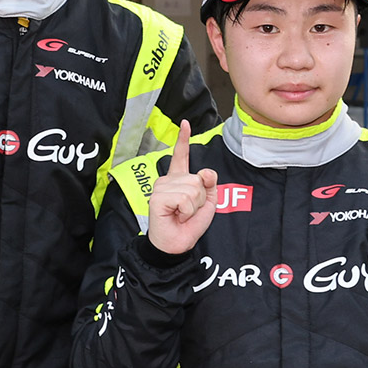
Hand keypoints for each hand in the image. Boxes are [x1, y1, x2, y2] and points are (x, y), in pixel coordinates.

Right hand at [146, 120, 217, 254]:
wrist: (177, 244)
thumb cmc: (188, 225)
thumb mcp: (207, 203)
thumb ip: (209, 185)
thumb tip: (205, 172)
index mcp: (179, 179)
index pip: (181, 156)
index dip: (183, 139)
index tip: (185, 124)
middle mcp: (168, 180)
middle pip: (197, 179)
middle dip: (200, 198)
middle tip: (187, 211)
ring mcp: (161, 187)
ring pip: (192, 188)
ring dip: (193, 206)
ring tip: (182, 214)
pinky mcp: (157, 197)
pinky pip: (184, 198)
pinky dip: (187, 210)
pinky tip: (176, 215)